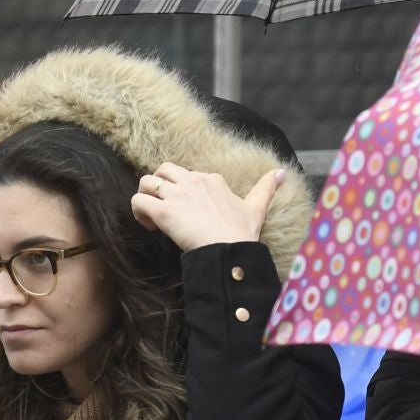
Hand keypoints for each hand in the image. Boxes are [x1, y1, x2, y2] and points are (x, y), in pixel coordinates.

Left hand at [131, 162, 281, 251]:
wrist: (230, 249)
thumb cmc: (242, 233)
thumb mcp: (257, 207)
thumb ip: (266, 188)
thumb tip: (281, 172)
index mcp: (212, 179)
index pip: (187, 174)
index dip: (182, 191)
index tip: (186, 212)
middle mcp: (193, 181)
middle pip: (163, 170)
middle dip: (158, 185)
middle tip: (162, 206)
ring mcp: (177, 195)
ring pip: (146, 182)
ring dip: (145, 197)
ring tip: (151, 216)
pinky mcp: (163, 211)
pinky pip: (138, 200)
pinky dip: (138, 211)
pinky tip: (149, 226)